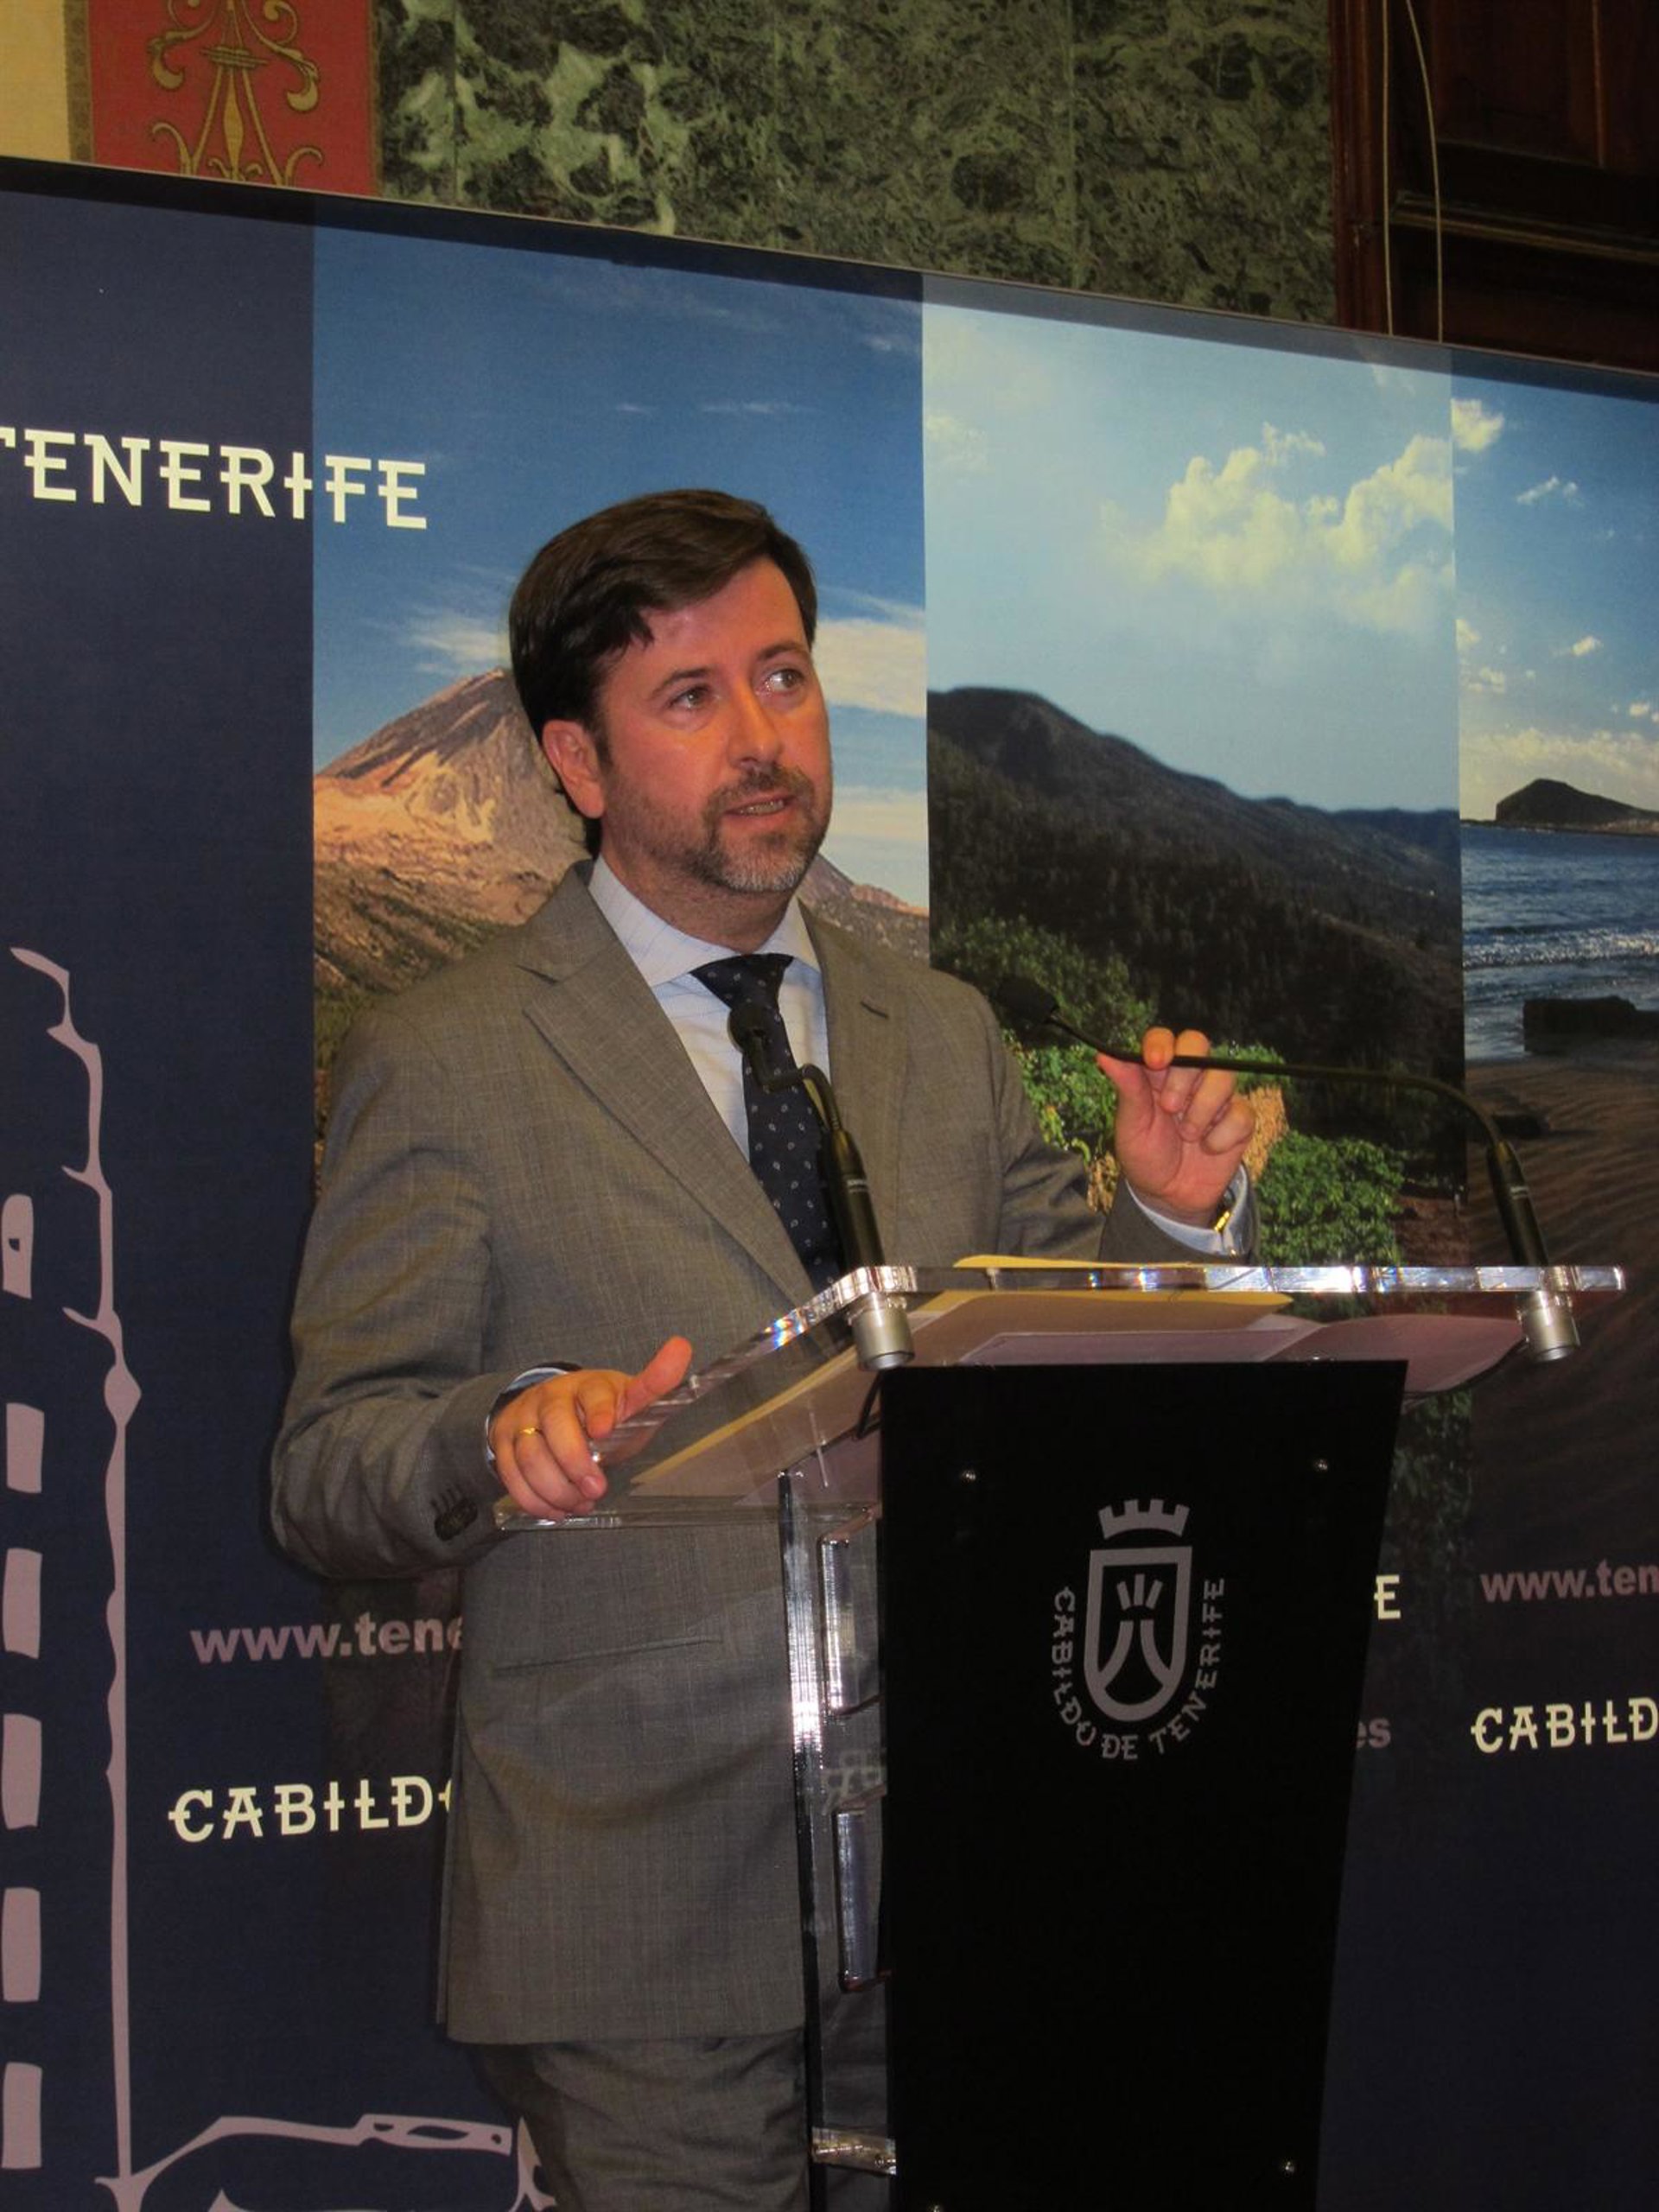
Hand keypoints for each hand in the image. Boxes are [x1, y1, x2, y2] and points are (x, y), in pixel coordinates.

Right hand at [490, 1335, 692, 1520]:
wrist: (555, 1414)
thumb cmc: (603, 1413)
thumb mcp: (630, 1401)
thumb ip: (655, 1383)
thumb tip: (681, 1346)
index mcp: (588, 1386)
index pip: (593, 1393)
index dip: (599, 1411)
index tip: (604, 1430)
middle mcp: (551, 1397)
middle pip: (555, 1426)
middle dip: (575, 1463)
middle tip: (596, 1488)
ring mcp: (524, 1419)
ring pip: (530, 1456)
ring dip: (557, 1488)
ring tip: (580, 1502)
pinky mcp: (504, 1443)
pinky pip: (511, 1475)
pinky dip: (534, 1499)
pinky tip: (558, 1509)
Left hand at [1097, 1027, 1253, 1227]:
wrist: (1169, 1196)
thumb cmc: (1145, 1156)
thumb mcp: (1131, 1126)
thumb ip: (1127, 1088)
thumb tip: (1105, 1054)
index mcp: (1158, 1073)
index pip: (1164, 1039)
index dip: (1162, 1044)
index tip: (1155, 1061)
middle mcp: (1190, 1078)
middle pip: (1198, 1044)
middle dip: (1184, 1076)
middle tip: (1170, 1107)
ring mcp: (1217, 1097)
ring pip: (1224, 1077)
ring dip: (1202, 1110)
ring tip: (1187, 1135)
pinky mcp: (1239, 1120)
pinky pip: (1241, 1114)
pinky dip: (1221, 1137)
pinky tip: (1207, 1148)